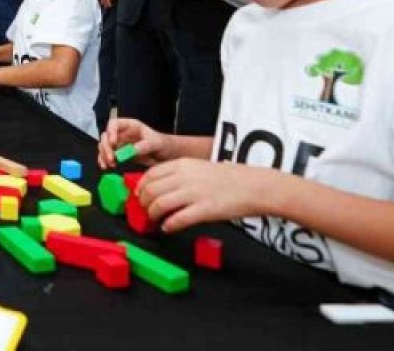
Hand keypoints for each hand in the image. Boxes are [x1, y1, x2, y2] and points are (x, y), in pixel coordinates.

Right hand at [97, 117, 174, 169]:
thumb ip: (145, 145)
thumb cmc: (162, 144)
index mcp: (130, 126)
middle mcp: (122, 133)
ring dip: (104, 155)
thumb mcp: (156, 142)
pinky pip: (107, 156)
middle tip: (112, 158)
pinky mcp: (119, 154)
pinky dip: (104, 161)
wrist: (165, 156)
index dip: (111, 132)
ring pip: (104, 146)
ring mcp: (120, 144)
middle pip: (106, 136)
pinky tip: (106, 166)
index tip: (113, 143)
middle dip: (106, 147)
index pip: (114, 124)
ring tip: (110, 164)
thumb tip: (133, 150)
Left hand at [138, 158, 276, 232]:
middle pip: (150, 190)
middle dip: (143, 203)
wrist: (254, 186)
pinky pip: (177, 219)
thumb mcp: (199, 168)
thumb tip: (160, 187)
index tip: (139, 195)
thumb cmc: (229, 178)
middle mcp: (184, 177)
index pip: (150, 175)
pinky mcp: (203, 210)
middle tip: (145, 210)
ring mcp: (193, 194)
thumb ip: (179, 175)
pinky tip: (168, 227)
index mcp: (182, 164)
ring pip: (159, 204)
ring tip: (155, 220)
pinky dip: (168, 225)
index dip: (140, 187)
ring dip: (152, 215)